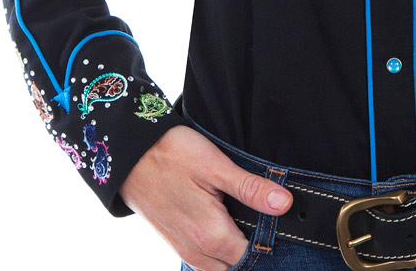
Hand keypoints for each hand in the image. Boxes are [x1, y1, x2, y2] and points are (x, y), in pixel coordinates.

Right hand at [119, 125, 292, 270]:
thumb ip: (250, 188)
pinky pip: (204, 260)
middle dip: (253, 247)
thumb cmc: (172, 155)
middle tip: (265, 217)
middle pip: (237, 264)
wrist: (130, 155)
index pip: (253, 256)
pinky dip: (219, 249)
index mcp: (211, 235)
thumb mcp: (216, 166)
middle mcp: (196, 251)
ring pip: (220, 266)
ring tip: (246, 219)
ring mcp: (183, 249)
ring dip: (235, 249)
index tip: (279, 220)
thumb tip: (284, 204)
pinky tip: (226, 223)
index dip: (270, 241)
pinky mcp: (176, 242)